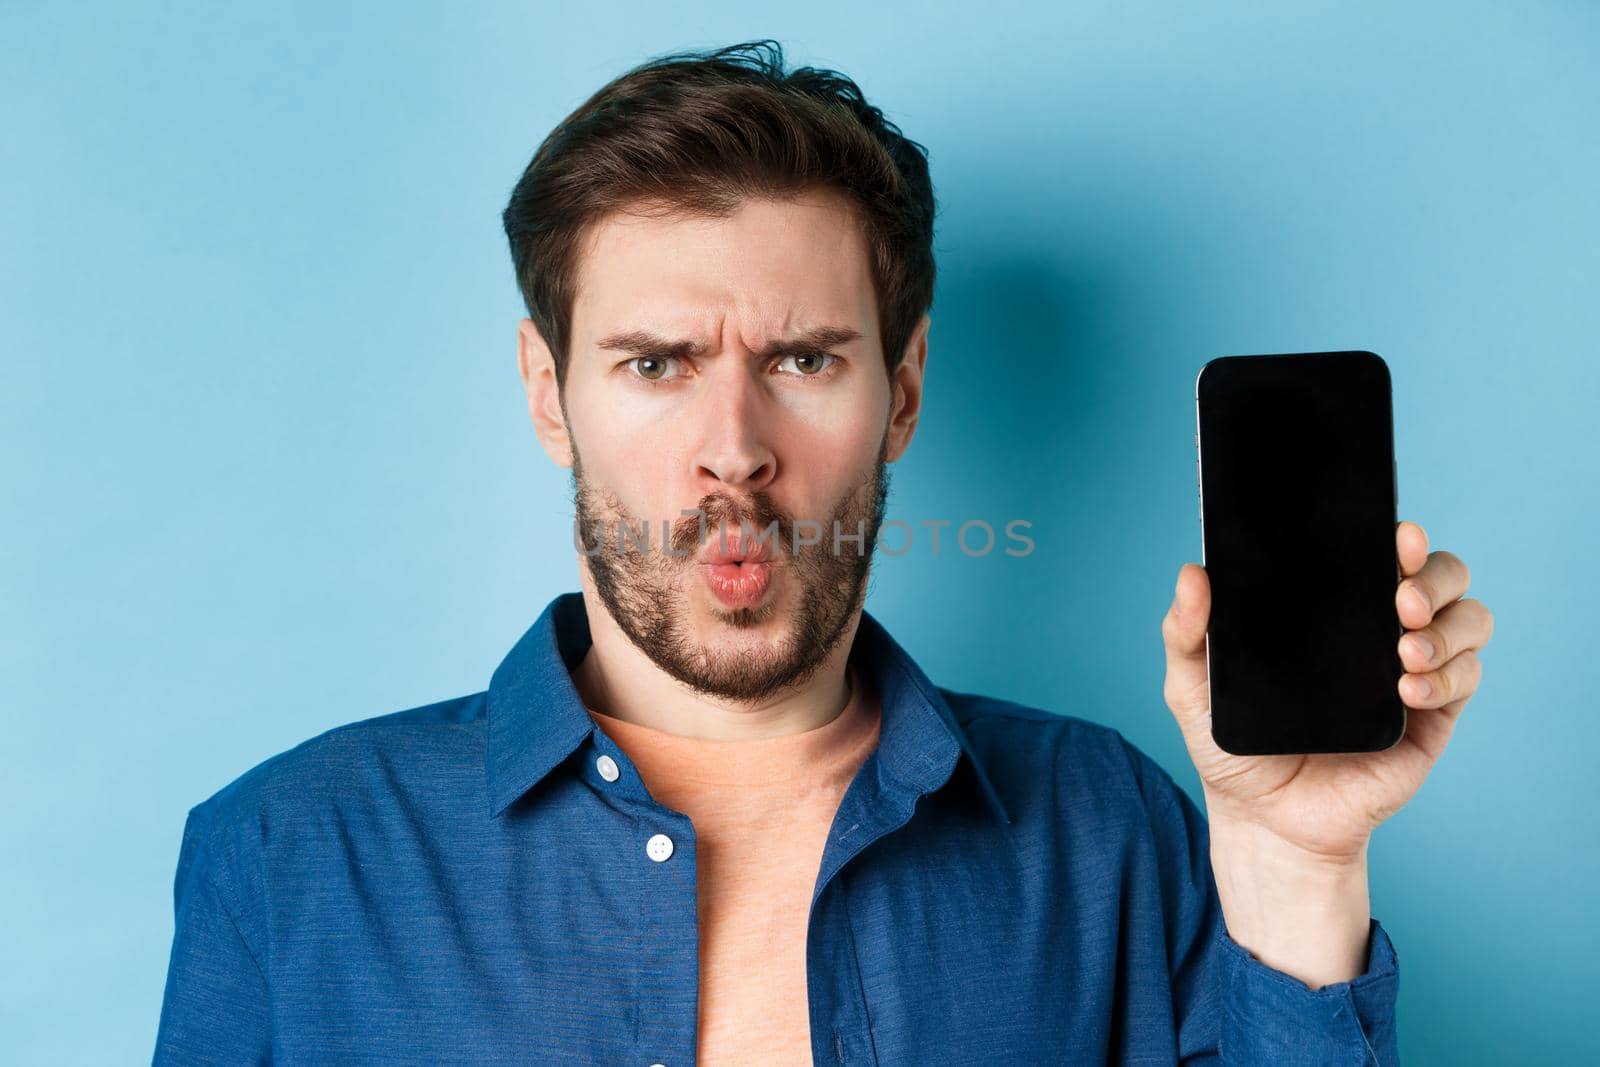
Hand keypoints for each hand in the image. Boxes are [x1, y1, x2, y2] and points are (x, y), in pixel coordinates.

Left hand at [1161, 520, 1493, 859]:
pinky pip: (1466, 680)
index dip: (1400, 539)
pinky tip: (1407, 691)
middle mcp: (1381, 630)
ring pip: (1470, 620)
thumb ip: (1185, 633)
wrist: (1264, 820)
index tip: (1396, 537)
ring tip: (1405, 653)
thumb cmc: (1235, 746)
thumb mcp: (1194, 688)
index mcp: (1333, 610)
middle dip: (1433, 577)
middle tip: (1400, 599)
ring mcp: (1412, 672)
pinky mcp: (1431, 719)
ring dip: (1447, 628)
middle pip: (1442, 576)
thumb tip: (1191, 574)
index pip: (1380, 555)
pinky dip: (1447, 678)